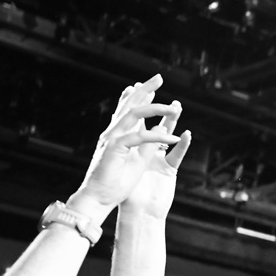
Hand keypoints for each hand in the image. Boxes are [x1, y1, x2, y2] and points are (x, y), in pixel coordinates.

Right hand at [74, 75, 185, 214]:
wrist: (100, 197)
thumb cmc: (117, 181)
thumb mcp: (138, 159)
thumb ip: (148, 144)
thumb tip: (162, 130)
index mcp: (117, 134)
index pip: (128, 110)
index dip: (139, 96)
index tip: (151, 86)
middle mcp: (113, 132)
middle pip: (130, 105)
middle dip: (145, 90)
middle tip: (159, 77)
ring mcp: (113, 139)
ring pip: (135, 116)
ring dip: (157, 109)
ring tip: (175, 106)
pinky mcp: (116, 149)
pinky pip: (139, 138)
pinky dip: (157, 136)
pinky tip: (175, 137)